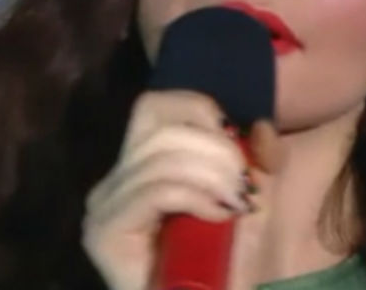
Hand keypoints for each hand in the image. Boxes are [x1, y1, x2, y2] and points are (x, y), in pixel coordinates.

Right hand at [81, 90, 256, 289]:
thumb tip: (261, 127)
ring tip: (237, 203)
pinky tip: (218, 216)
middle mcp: (113, 180)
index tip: (236, 137)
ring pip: (160, 159)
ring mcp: (104, 207)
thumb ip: (255, 156)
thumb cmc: (224, 260)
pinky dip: (195, 197)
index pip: (154, 106)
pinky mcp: (105, 233)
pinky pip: (156, 192)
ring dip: (212, 175)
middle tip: (245, 183)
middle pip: (160, 129)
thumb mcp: (249, 194)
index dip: (197, 108)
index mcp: (138, 163)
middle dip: (215, 149)